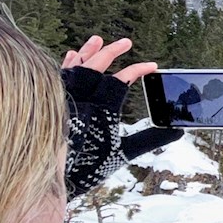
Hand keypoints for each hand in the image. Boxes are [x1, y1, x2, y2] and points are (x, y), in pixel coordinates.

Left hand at [62, 36, 182, 197]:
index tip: (151, 67)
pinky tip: (72, 56)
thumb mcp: (121, 155)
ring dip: (87, 52)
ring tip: (97, 39)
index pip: (122, 81)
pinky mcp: (47, 102)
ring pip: (74, 67)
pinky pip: (57, 75)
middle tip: (126, 42)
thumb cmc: (86, 169)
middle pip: (96, 65)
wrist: (45, 182)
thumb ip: (149, 140)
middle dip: (112, 51)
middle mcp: (78, 100)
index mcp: (100, 110)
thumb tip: (176, 131)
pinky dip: (67, 64)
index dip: (138, 70)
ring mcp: (61, 99)